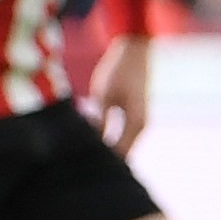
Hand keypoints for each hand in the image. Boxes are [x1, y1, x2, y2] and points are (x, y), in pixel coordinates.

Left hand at [86, 31, 151, 155]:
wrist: (133, 50)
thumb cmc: (118, 70)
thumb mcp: (103, 95)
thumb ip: (99, 120)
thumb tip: (92, 141)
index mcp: (135, 123)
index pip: (119, 153)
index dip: (103, 162)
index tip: (83, 169)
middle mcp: (140, 125)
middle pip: (121, 152)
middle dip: (103, 159)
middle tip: (80, 167)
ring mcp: (138, 121)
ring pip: (121, 144)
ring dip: (105, 150)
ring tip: (83, 157)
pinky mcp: (133, 115)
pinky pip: (120, 135)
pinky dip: (108, 139)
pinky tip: (92, 141)